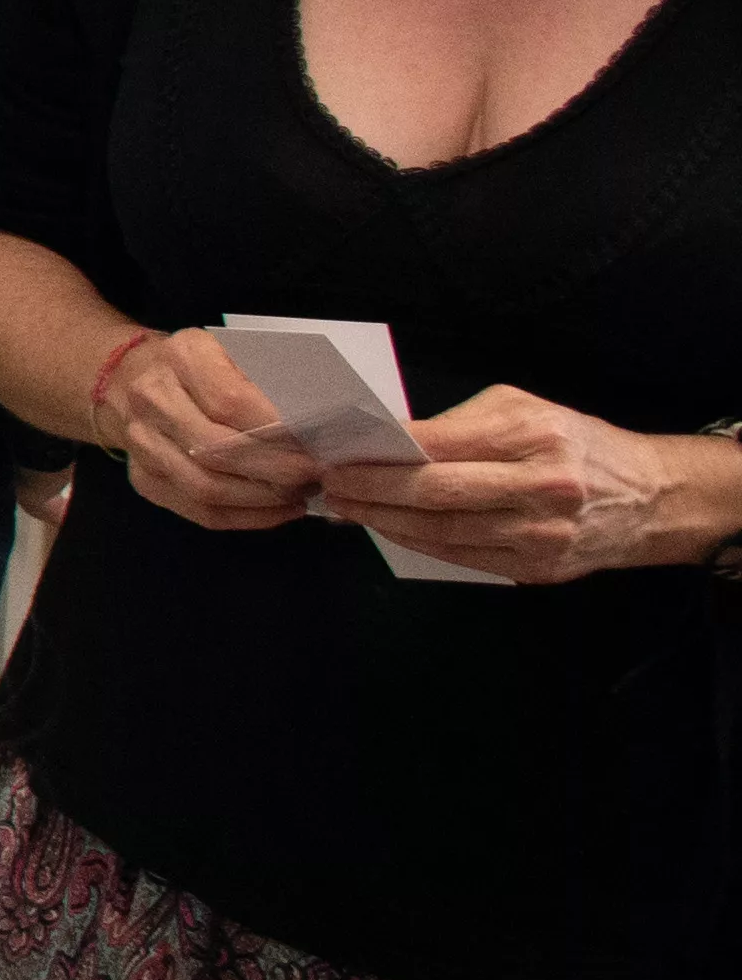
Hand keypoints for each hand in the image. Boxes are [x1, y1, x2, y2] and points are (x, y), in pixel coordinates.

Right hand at [95, 326, 318, 534]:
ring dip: (263, 498)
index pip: (230, 401)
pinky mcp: (143, 479)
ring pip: (206, 487)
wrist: (130, 379)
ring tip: (300, 492)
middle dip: (275, 468)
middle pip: (216, 449)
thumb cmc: (205, 365)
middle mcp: (152, 399)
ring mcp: (141, 443)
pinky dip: (247, 517)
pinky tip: (279, 509)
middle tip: (315, 473)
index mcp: (182, 357)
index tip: (314, 441)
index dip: (276, 428)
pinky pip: (199, 511)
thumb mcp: (240, 351)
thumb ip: (274, 379)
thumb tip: (317, 420)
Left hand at [313, 388, 737, 583]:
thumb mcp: (522, 410)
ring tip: (348, 507)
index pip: (438, 447)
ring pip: (442, 532)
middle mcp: (540, 487)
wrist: (649, 497)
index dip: (379, 454)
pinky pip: (461, 557)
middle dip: (371, 490)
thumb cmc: (574, 442)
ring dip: (384, 521)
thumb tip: (386, 440)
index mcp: (533, 437)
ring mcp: (540, 534)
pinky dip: (417, 543)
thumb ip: (457, 425)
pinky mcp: (538, 568)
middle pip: (434, 494)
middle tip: (330, 484)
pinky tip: (388, 528)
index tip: (337, 453)